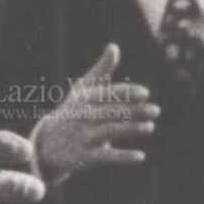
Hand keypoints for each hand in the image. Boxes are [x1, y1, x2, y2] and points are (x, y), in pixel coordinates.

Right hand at [30, 44, 157, 180]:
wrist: (47, 144)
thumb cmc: (72, 111)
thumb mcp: (83, 90)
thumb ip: (101, 69)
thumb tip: (114, 46)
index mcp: (83, 99)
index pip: (106, 94)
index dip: (125, 93)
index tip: (145, 93)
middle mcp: (82, 117)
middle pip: (110, 112)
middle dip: (134, 111)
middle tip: (156, 110)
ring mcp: (83, 137)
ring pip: (109, 132)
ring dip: (131, 129)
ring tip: (150, 127)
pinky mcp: (85, 158)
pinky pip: (106, 157)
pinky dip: (123, 157)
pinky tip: (141, 157)